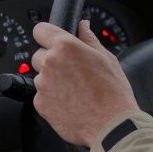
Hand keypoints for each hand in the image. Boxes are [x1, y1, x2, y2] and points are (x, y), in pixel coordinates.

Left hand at [31, 20, 140, 147]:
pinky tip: (71, 102)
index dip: (48, 35)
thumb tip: (83, 26)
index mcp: (65, 47)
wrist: (111, 125)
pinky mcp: (40, 104)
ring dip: (52, 80)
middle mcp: (50, 63)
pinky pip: (42, 95)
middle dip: (52, 59)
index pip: (40, 30)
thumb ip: (89, 39)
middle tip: (72, 71)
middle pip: (39, 54)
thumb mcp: (106, 58)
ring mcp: (43, 85)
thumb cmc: (112, 92)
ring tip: (75, 90)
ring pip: (41, 76)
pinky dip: (52, 98)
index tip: (53, 41)